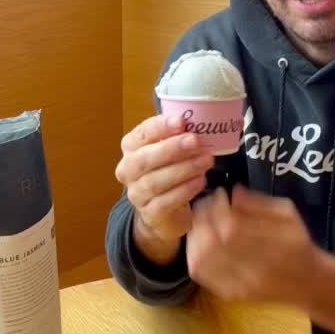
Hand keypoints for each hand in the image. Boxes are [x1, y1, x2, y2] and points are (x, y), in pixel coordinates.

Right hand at [115, 114, 213, 262]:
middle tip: (195, 141)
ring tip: (206, 160)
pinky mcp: (150, 213)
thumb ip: (177, 136)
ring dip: (184, 169)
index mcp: (131, 147)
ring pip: (156, 181)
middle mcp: (128, 170)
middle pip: (144, 159)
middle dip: (171, 148)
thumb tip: (201, 120)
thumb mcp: (169, 150)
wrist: (164, 211)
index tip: (181, 121)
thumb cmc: (167, 171)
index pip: (141, 134)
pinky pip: (166, 201)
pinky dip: (185, 190)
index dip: (160, 127)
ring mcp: (137, 193)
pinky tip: (201, 180)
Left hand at [186, 185, 334, 333]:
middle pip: (212, 244)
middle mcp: (254, 271)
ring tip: (201, 220)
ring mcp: (239, 285)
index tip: (220, 194)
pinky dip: (193, 253)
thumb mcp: (288, 215)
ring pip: (201, 260)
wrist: (306, 283)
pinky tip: (199, 240)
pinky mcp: (229, 294)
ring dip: (195, 235)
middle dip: (203, 219)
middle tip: (205, 204)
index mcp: (273, 248)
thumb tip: (234, 192)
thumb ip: (260, 202)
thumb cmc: (298, 244)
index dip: (218, 207)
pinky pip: (201, 274)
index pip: (231, 226)